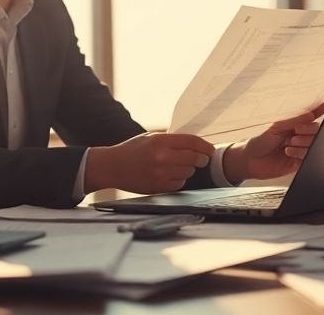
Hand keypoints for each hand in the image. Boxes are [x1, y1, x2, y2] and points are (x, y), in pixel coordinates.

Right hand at [84, 133, 214, 193]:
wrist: (112, 167)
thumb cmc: (132, 150)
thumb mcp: (150, 137)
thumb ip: (170, 139)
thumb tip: (193, 142)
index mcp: (160, 141)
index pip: (191, 142)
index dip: (205, 146)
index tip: (210, 150)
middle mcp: (162, 157)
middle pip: (194, 158)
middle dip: (201, 159)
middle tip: (201, 159)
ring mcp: (161, 173)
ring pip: (188, 172)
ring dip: (188, 169)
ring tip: (178, 166)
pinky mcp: (158, 187)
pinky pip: (179, 184)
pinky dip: (179, 180)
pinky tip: (170, 175)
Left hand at [224, 101, 323, 182]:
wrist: (251, 160)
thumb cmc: (260, 142)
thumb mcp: (276, 127)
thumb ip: (295, 121)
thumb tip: (311, 115)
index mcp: (294, 126)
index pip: (311, 118)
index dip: (321, 110)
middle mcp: (299, 137)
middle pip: (316, 131)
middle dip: (307, 131)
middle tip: (295, 133)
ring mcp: (300, 150)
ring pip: (314, 144)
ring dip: (303, 143)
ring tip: (288, 145)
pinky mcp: (299, 163)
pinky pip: (309, 157)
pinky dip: (301, 154)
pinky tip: (289, 152)